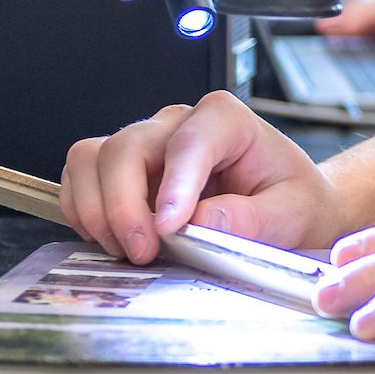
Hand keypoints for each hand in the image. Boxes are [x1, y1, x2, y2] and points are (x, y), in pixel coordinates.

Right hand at [62, 91, 342, 262]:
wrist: (288, 205)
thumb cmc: (292, 200)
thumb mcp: (291, 213)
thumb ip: (251, 218)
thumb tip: (201, 222)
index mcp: (226, 121)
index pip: (189, 141)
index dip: (174, 184)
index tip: (168, 228)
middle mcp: (178, 123)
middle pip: (127, 147)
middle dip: (124, 205)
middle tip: (143, 252)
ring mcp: (147, 144)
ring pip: (93, 158)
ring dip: (98, 209)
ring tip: (126, 251)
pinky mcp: (125, 171)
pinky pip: (82, 177)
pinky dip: (85, 212)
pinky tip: (112, 241)